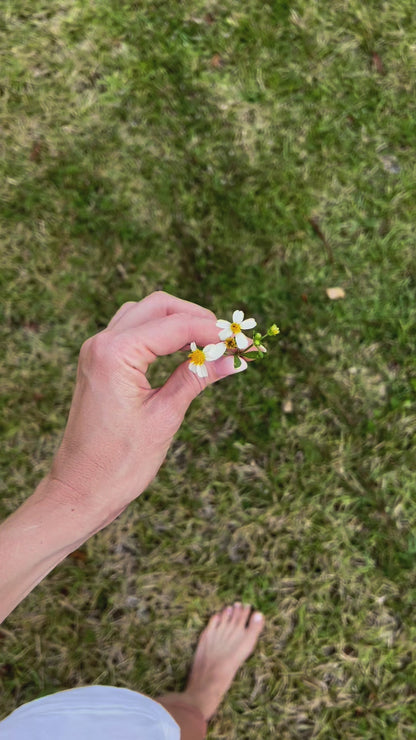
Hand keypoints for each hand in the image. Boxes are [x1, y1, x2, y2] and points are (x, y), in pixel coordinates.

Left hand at [48, 292, 243, 525]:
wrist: (80, 490)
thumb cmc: (119, 462)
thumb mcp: (165, 416)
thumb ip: (197, 378)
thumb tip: (234, 360)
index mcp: (115, 354)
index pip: (176, 325)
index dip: (215, 332)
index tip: (245, 343)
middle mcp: (101, 343)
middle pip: (159, 306)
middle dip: (198, 318)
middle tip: (230, 341)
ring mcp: (97, 352)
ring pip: (145, 314)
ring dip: (179, 323)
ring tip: (211, 347)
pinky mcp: (99, 364)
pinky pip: (134, 333)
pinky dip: (162, 335)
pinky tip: (185, 353)